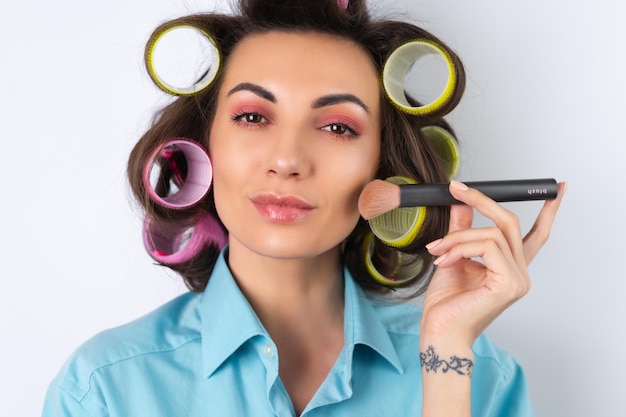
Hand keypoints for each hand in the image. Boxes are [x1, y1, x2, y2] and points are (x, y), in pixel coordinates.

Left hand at [421, 180, 566, 345]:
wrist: (439, 331)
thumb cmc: (446, 304)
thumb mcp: (453, 257)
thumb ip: (462, 230)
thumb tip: (462, 203)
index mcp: (510, 268)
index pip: (537, 234)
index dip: (549, 211)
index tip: (559, 189)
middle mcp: (520, 273)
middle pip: (509, 223)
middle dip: (482, 202)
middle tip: (457, 189)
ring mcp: (517, 279)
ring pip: (491, 233)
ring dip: (457, 237)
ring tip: (437, 251)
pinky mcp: (508, 283)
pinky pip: (487, 246)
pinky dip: (461, 247)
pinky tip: (444, 261)